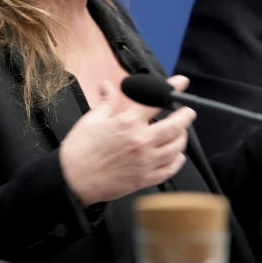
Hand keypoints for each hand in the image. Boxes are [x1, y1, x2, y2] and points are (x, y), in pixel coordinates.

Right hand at [60, 76, 195, 206]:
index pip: (155, 100)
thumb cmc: (79, 150)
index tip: (181, 82)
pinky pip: (169, 169)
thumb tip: (107, 85)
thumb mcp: (92, 119)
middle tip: (189, 111)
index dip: (171, 88)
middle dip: (186, 115)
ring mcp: (145, 161)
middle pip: (174, 125)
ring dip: (182, 138)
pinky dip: (177, 161)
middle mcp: (140, 141)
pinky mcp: (144, 179)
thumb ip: (106, 101)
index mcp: (127, 122)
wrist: (72, 180)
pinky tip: (176, 156)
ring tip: (181, 132)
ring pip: (176, 148)